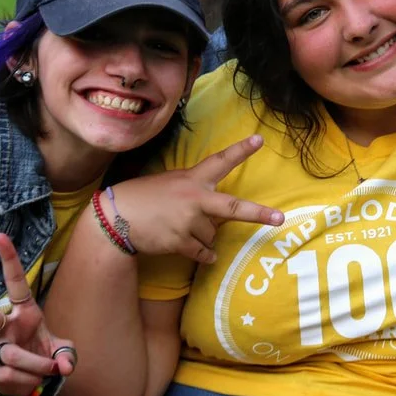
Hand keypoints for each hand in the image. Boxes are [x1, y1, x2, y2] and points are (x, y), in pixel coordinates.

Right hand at [0, 234, 75, 395]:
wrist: (32, 382)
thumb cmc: (45, 355)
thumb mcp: (62, 351)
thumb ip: (67, 355)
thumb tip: (65, 366)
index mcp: (25, 312)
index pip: (16, 282)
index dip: (9, 259)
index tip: (1, 236)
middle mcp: (4, 326)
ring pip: (13, 357)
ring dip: (37, 367)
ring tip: (47, 373)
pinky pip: (9, 377)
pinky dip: (28, 382)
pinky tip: (30, 383)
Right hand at [102, 135, 284, 263]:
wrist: (115, 218)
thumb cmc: (144, 197)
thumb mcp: (171, 182)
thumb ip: (196, 190)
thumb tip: (218, 211)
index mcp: (192, 179)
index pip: (220, 161)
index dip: (241, 150)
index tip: (259, 140)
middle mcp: (194, 199)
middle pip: (233, 207)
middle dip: (259, 214)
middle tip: (280, 218)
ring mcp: (187, 222)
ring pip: (213, 234)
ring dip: (204, 235)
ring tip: (181, 227)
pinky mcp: (179, 241)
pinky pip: (203, 252)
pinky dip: (205, 255)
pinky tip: (204, 255)